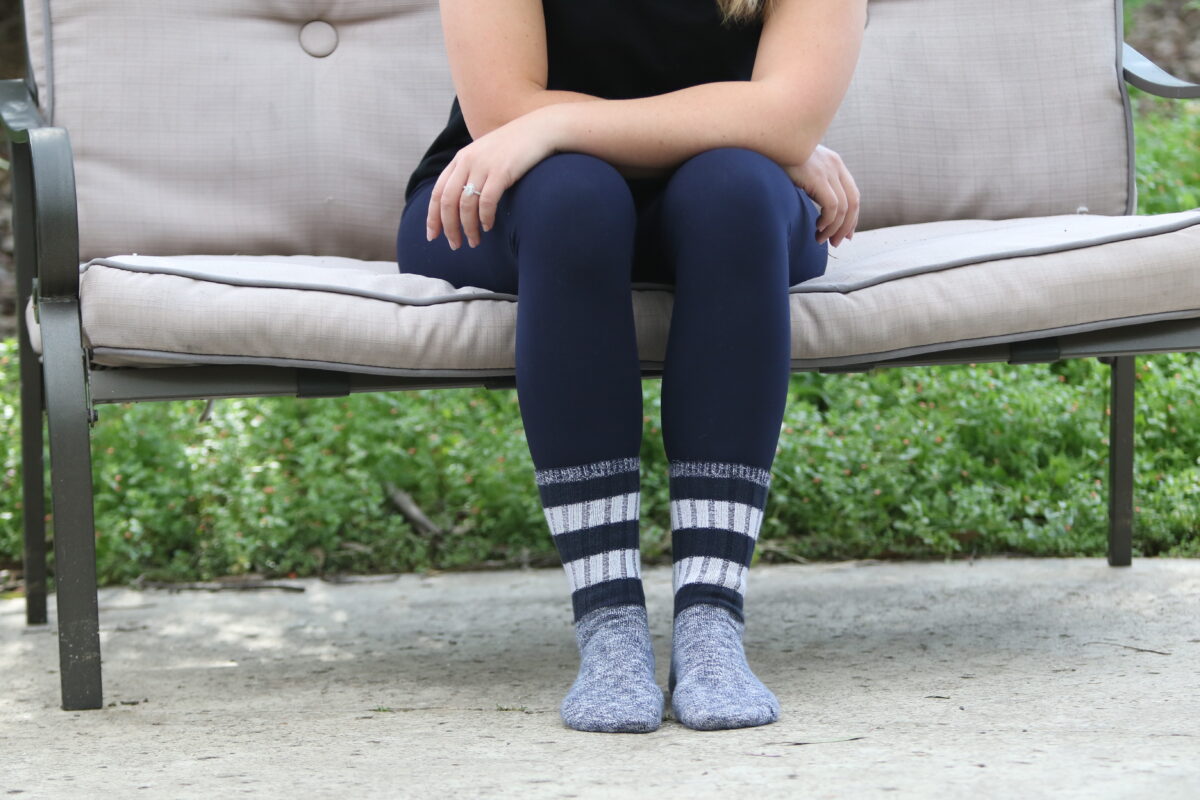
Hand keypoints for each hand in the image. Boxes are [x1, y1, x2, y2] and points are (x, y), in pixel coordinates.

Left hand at [426, 108, 559, 249]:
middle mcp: (467, 161)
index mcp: (460, 159)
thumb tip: (463, 202)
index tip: (432, 236)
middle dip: (449, 228)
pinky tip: (488, 227)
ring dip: (468, 228)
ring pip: (466, 205)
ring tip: (474, 241)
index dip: (433, 217)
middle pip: (448, 202)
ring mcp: (484, 166)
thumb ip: (472, 172)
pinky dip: (485, 218)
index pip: (438, 192)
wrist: (539, 130)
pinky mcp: (501, 172)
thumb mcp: (486, 155)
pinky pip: (487, 202)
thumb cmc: (514, 147)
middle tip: (454, 245)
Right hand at [783, 144, 859, 247]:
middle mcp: (835, 165)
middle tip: (836, 242)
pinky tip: (817, 227)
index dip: (852, 217)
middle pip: (853, 202)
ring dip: (833, 228)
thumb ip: (813, 184)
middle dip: (846, 226)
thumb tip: (818, 209)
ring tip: (820, 239)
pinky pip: (832, 206)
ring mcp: (827, 170)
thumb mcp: (801, 170)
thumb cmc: (777, 159)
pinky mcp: (817, 177)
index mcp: (834, 163)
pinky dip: (827, 221)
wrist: (765, 143)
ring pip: (843, 208)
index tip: (844, 234)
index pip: (852, 194)